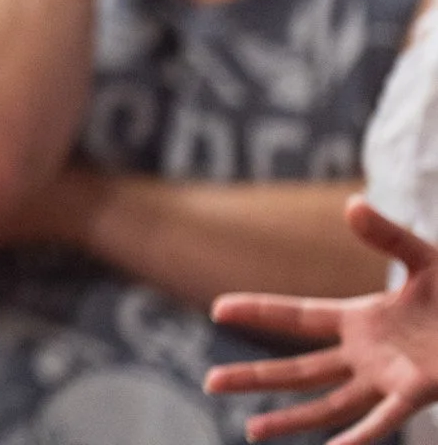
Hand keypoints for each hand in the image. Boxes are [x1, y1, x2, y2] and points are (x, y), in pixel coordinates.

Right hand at [207, 196, 437, 444]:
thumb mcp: (427, 258)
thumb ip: (388, 236)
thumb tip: (351, 205)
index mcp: (362, 318)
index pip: (298, 316)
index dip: (259, 311)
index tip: (217, 309)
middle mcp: (367, 355)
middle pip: (299, 369)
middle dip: (256, 377)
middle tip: (210, 383)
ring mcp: (389, 379)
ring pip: (330, 404)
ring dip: (292, 419)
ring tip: (251, 433)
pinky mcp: (418, 393)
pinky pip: (382, 421)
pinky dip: (358, 439)